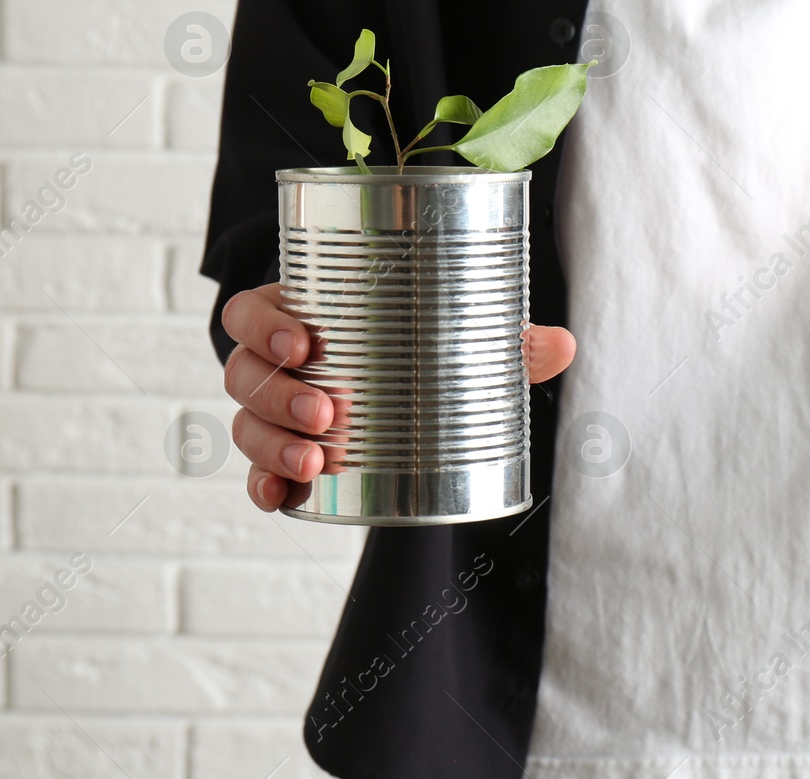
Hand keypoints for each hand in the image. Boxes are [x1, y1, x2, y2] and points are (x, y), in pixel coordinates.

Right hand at [222, 283, 576, 510]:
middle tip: (326, 414)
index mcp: (301, 316)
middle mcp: (276, 365)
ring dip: (272, 444)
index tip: (303, 344)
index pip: (252, 313)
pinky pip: (256, 474)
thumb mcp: (454, 338)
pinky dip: (263, 486)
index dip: (265, 326)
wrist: (402, 392)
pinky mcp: (280, 458)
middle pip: (244, 374)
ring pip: (246, 424)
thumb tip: (564, 345)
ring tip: (315, 460)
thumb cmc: (417, 344)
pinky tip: (281, 497)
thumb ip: (506, 342)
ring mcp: (272, 414)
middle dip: (279, 397)